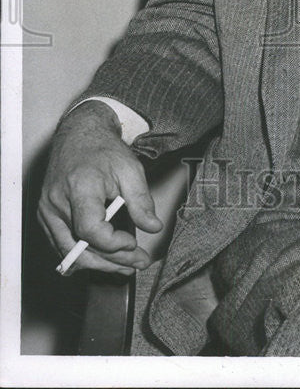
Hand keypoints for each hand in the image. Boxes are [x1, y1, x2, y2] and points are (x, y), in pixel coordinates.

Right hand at [38, 101, 162, 274]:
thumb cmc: (102, 150)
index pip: (90, 230)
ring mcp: (47, 211)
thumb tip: (153, 227)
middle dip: (112, 261)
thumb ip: (141, 201)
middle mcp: (57, 202)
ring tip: (124, 266)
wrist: (79, 135)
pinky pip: (61, 244)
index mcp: (79, 187)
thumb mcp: (130, 170)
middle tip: (138, 263)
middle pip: (80, 247)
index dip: (113, 244)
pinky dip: (83, 254)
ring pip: (69, 252)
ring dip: (98, 264)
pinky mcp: (45, 216)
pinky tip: (103, 257)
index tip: (133, 242)